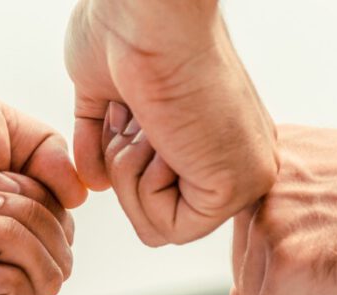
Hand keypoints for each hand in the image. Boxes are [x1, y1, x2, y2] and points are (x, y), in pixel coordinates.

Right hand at [65, 0, 276, 245]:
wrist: (142, 8)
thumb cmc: (123, 29)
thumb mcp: (104, 91)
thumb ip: (102, 139)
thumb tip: (95, 181)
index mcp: (213, 133)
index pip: (158, 193)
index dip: (120, 159)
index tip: (128, 111)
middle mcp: (234, 156)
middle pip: (155, 217)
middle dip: (122, 169)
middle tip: (135, 118)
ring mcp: (241, 174)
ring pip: (158, 229)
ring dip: (128, 175)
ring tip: (144, 122)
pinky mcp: (236, 187)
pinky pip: (168, 229)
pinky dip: (142, 187)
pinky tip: (158, 137)